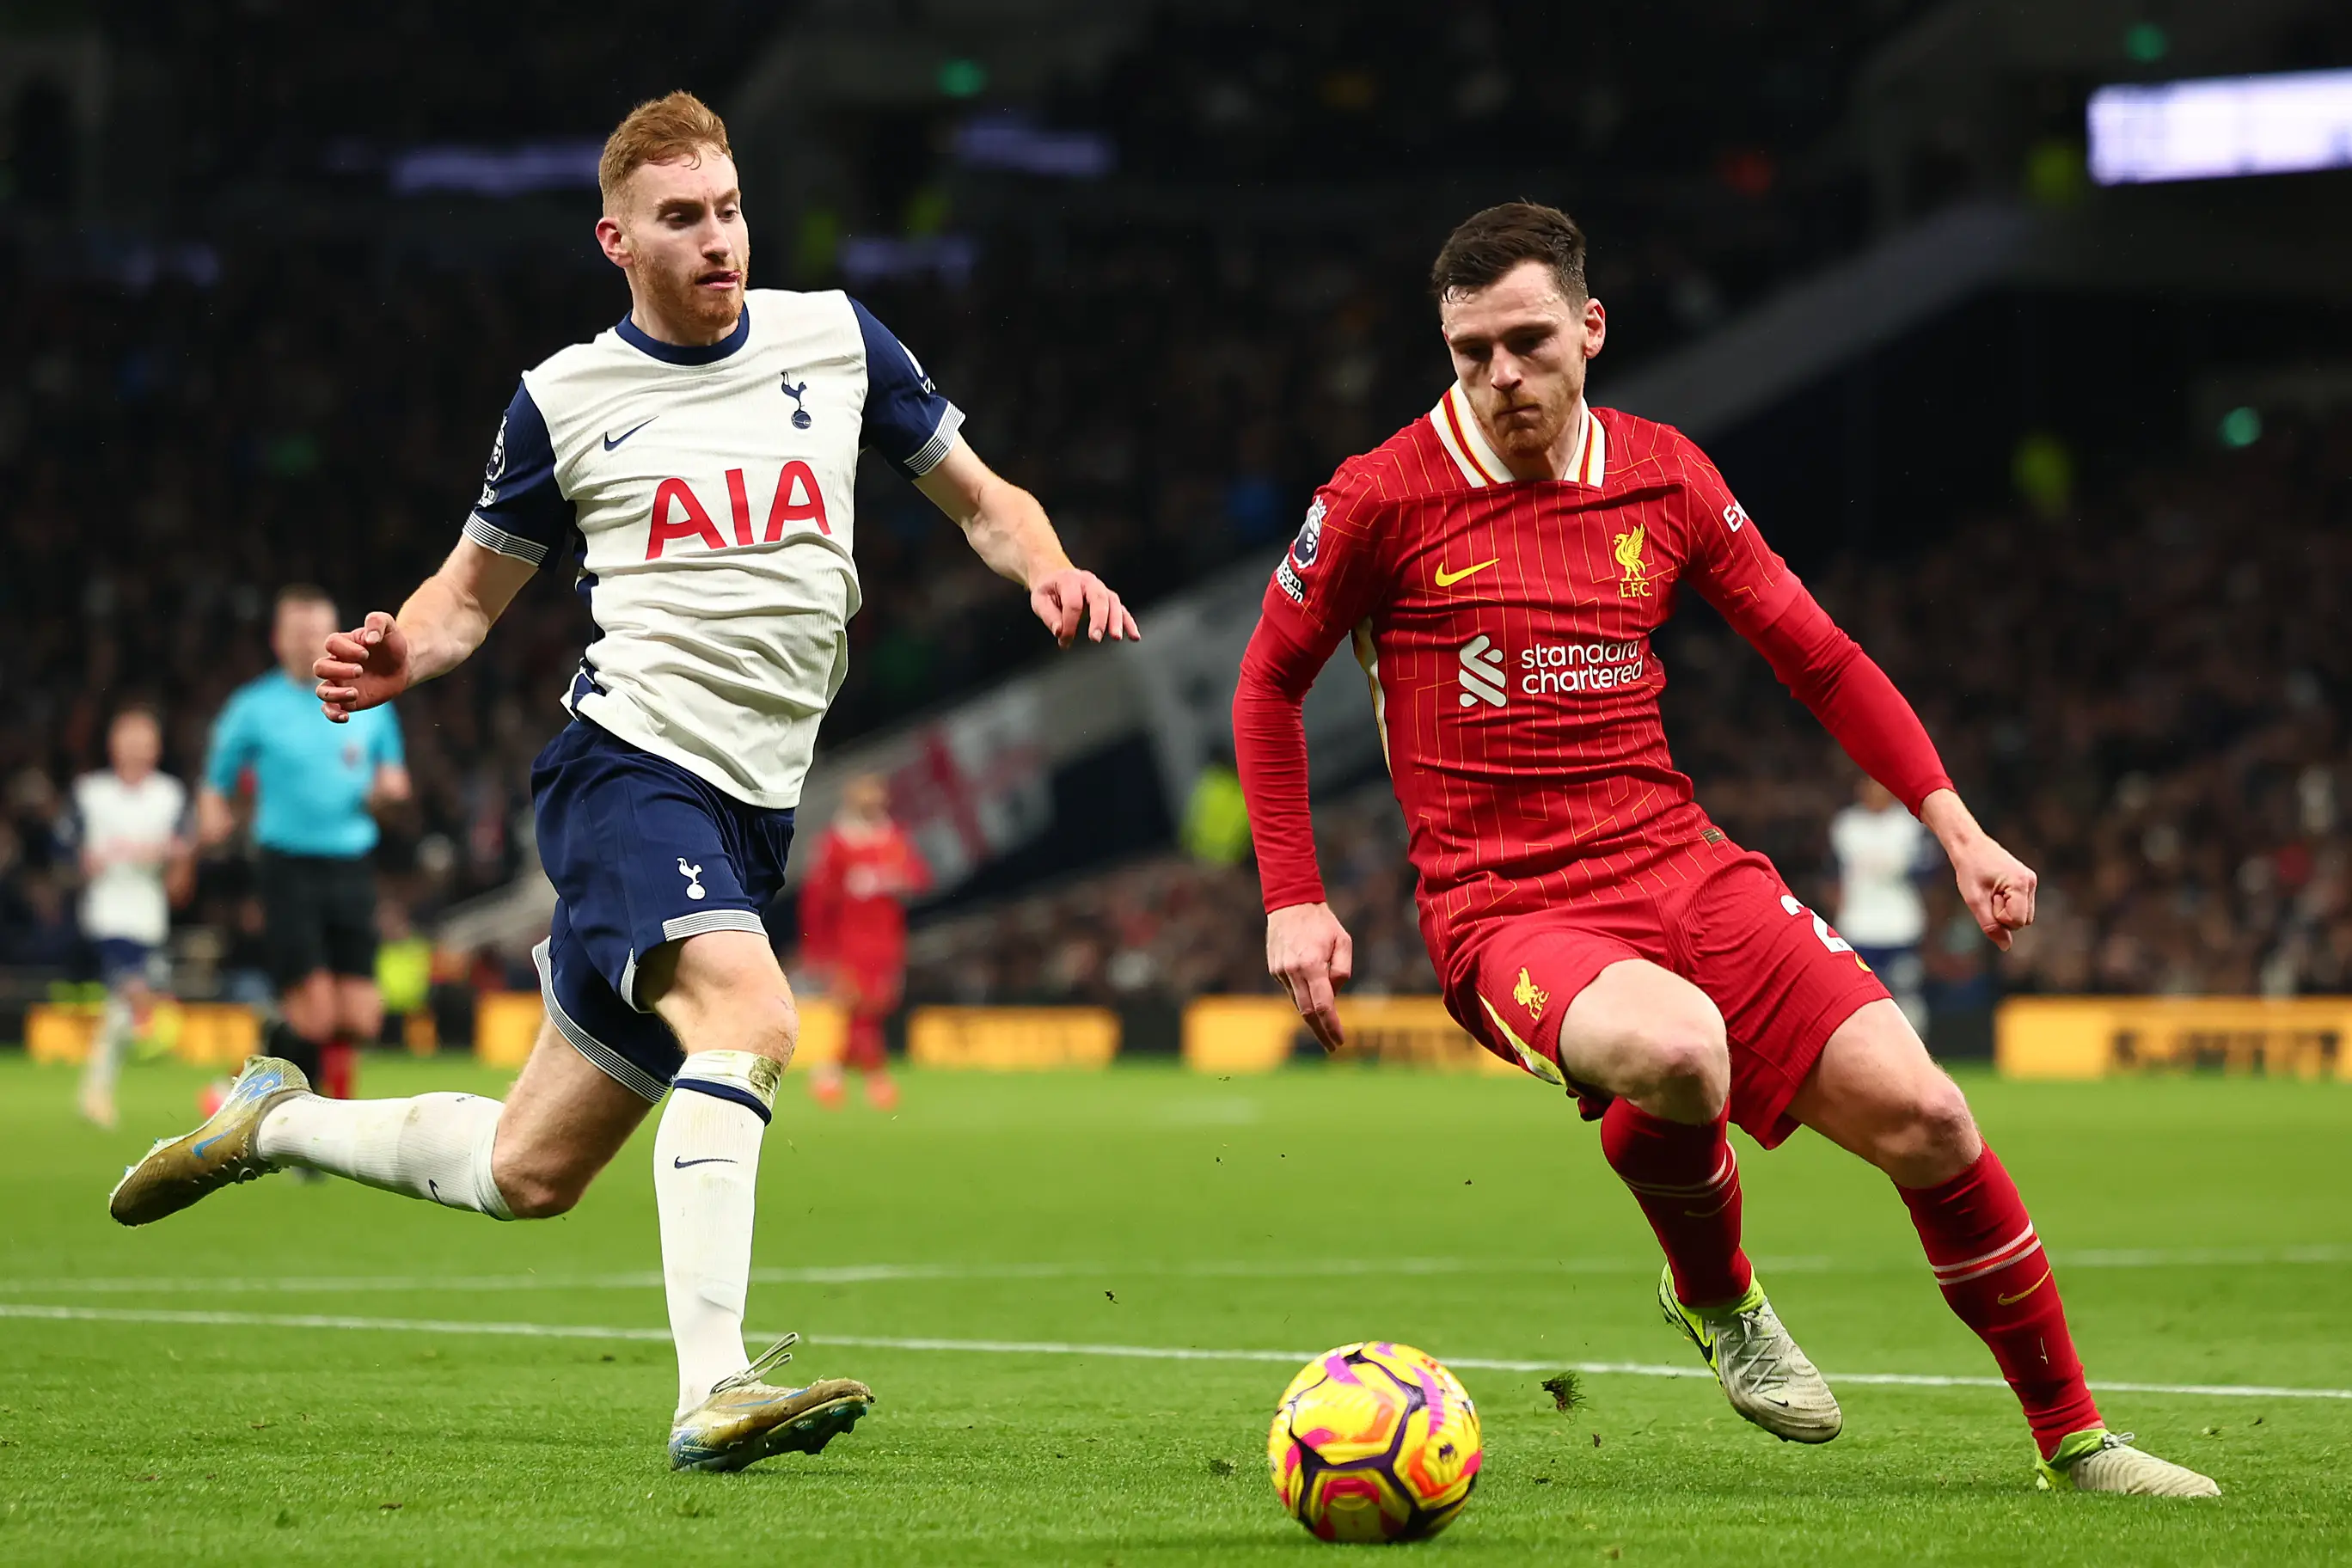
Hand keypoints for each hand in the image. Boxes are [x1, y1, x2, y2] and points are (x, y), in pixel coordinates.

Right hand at [314, 612, 411, 721]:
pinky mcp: (347, 700)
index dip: (346, 649)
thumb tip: (370, 639)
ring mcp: (339, 683)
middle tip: (361, 670)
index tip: (367, 652)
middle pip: (320, 667)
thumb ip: (377, 622)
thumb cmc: (392, 643)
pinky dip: (332, 714)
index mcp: (342, 644)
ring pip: (321, 691)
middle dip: (338, 670)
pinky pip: (330, 709)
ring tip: (355, 693)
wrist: (402, 664)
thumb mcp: (389, 625)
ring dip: (335, 694)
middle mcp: (336, 664)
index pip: (331, 644)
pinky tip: (345, 716)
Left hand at [1029, 568, 1140, 648]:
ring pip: (1113, 602)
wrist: (1055, 576)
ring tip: (1116, 637)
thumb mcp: (1039, 600)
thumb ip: (1049, 616)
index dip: (1069, 624)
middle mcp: (1088, 582)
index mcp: (1069, 580)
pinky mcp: (1108, 599)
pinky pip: (1121, 610)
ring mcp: (1101, 589)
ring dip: (1116, 621)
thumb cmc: (1048, 589)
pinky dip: (1128, 623)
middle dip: (1099, 619)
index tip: (1063, 639)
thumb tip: (1060, 632)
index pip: (1073, 603)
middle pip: (1098, 598)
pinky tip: (1134, 636)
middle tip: (1095, 638)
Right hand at [1267, 902, 1353, 1051]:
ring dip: (1312, 1016)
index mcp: (1312, 964)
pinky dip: (1304, 997)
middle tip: (1332, 1046)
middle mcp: (1293, 971)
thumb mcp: (1344, 941)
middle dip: (1321, 1032)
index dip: (1332, 1026)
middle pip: (1306, 1013)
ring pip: (1298, 1003)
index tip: (1340, 1041)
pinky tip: (1312, 993)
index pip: (1323, 1005)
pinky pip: (1292, 990)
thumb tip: (1334, 994)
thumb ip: (1343, 970)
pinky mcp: (1274, 970)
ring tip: (1327, 1024)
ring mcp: (1280, 972)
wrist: (1290, 904)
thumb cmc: (1322, 922)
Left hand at [1948, 830, 2036, 949]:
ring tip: (1992, 892)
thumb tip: (2006, 947)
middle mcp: (2030, 882)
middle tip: (1988, 895)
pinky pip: (2021, 906)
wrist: (1970, 846)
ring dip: (2006, 910)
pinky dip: (2008, 904)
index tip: (1988, 899)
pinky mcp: (2027, 881)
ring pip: (2023, 915)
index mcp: (2020, 884)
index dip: (1999, 917)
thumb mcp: (1974, 901)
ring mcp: (2031, 881)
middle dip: (2003, 915)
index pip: (2017, 922)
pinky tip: (1996, 890)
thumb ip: (1990, 926)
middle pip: (2023, 921)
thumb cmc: (1969, 871)